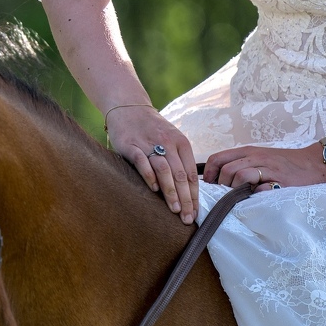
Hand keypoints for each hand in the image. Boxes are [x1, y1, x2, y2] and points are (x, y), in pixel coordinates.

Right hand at [105, 105, 198, 223]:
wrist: (129, 107)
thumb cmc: (152, 128)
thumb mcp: (171, 139)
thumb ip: (180, 159)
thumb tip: (190, 189)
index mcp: (181, 142)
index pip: (191, 173)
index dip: (195, 195)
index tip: (196, 213)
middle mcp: (167, 143)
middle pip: (180, 175)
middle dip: (186, 199)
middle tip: (188, 218)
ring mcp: (148, 144)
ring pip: (164, 170)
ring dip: (171, 192)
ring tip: (175, 210)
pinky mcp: (131, 145)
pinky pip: (142, 162)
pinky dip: (149, 176)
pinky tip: (154, 190)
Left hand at [203, 142, 325, 188]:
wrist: (314, 164)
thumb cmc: (284, 164)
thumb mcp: (260, 158)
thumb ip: (240, 165)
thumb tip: (215, 180)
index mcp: (248, 152)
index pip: (218, 158)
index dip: (208, 174)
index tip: (210, 187)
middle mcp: (257, 157)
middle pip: (227, 170)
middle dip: (221, 186)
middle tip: (225, 197)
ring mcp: (269, 169)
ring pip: (241, 176)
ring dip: (236, 191)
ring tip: (239, 199)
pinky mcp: (281, 182)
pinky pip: (262, 189)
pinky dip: (255, 195)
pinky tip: (256, 200)